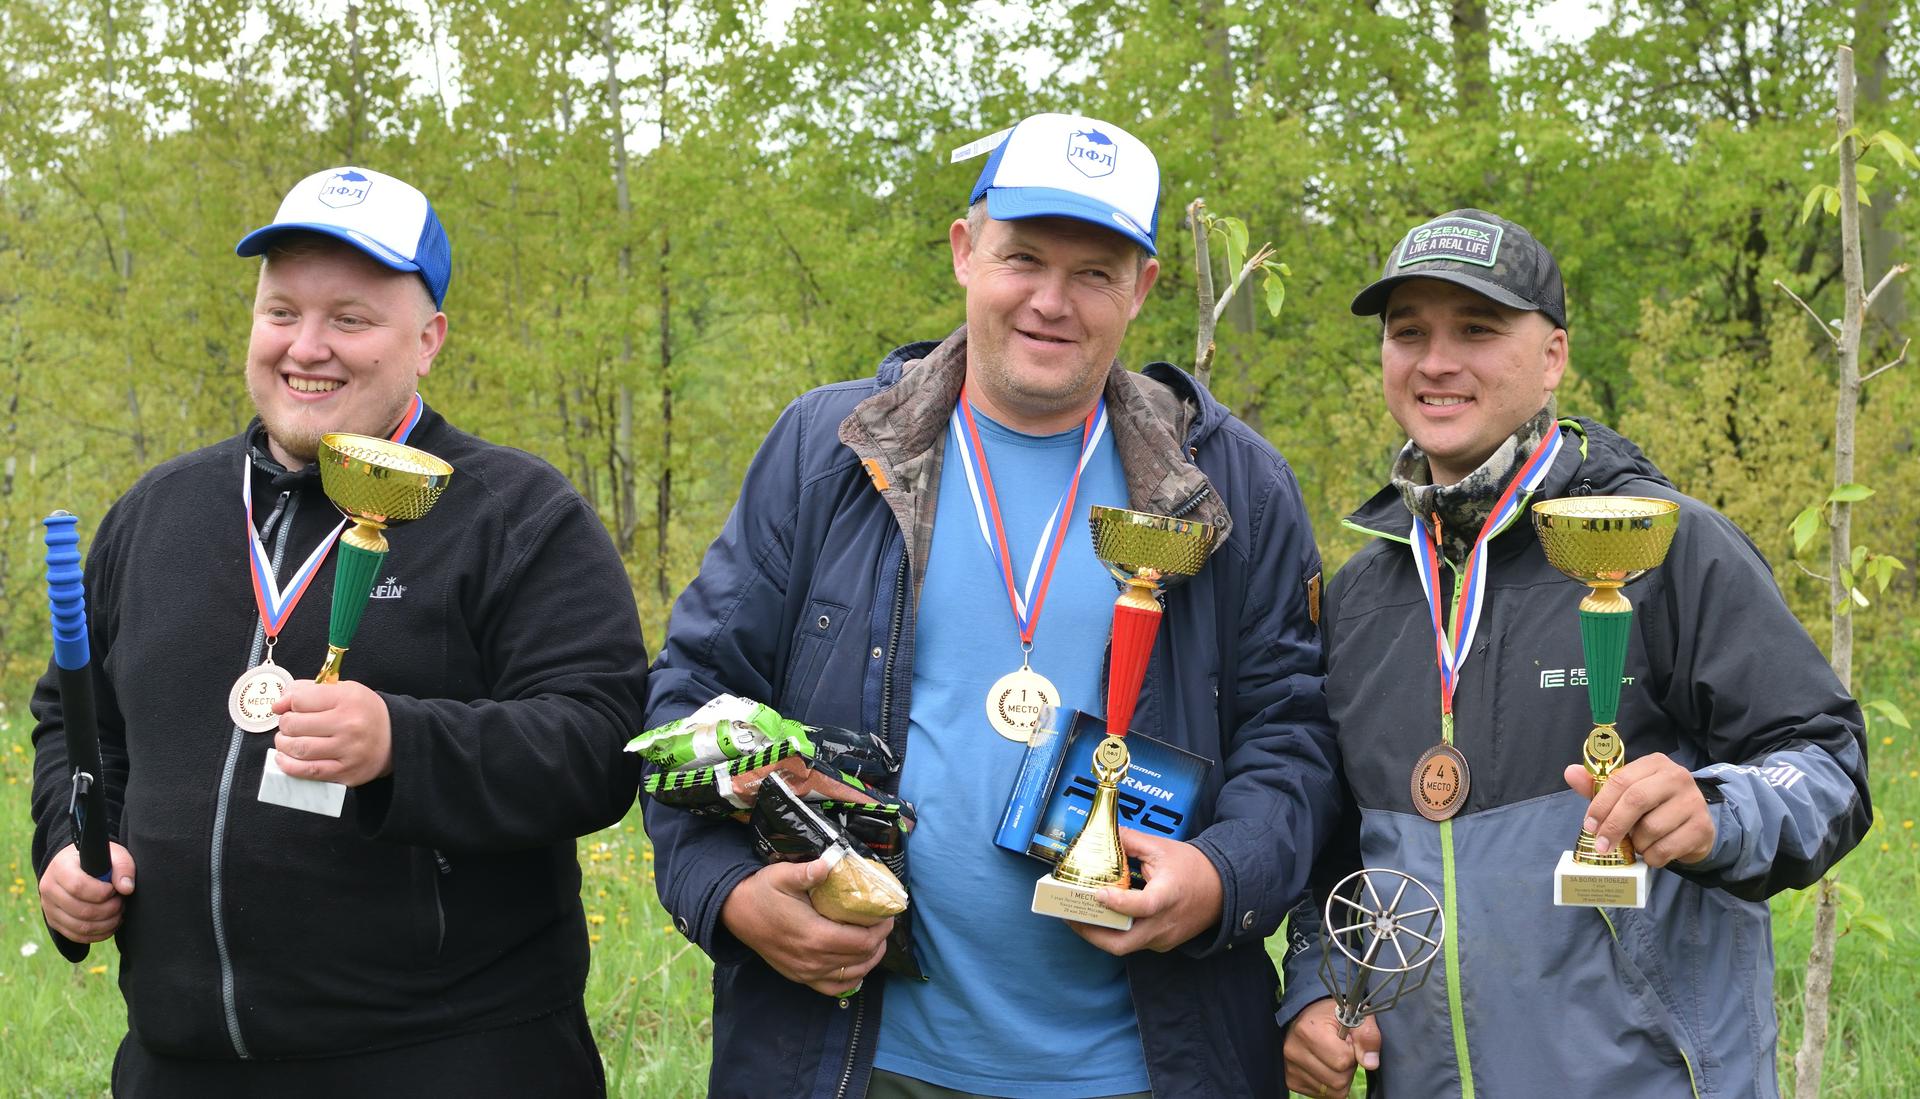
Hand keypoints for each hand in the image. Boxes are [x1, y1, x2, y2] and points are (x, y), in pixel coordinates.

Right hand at [39, 842, 135, 942]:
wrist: (77, 867)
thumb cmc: (97, 860)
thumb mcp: (113, 854)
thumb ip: (123, 867)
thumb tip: (127, 888)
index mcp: (60, 867)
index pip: (78, 886)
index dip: (101, 892)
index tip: (113, 889)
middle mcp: (49, 888)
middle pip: (81, 910)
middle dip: (108, 910)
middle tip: (121, 902)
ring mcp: (49, 908)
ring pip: (79, 927)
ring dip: (106, 924)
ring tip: (118, 913)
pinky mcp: (54, 922)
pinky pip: (77, 936)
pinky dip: (98, 934)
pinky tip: (111, 924)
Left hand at [272, 679, 393, 786]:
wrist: (395, 738)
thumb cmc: (364, 712)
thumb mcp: (344, 690)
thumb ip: (310, 690)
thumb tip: (279, 703)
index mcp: (348, 699)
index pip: (300, 699)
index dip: (287, 703)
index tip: (287, 707)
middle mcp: (349, 725)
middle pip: (294, 724)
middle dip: (285, 724)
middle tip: (289, 725)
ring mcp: (348, 751)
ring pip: (298, 748)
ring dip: (283, 744)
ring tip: (287, 740)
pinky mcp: (346, 772)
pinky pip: (308, 772)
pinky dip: (289, 765)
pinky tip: (285, 758)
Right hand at [720, 859, 891, 996]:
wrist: (735, 913)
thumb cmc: (762, 891)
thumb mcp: (782, 875)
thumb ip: (808, 872)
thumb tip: (830, 862)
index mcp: (814, 935)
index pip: (862, 941)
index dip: (881, 930)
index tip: (888, 914)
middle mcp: (813, 960)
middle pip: (861, 958)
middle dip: (879, 941)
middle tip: (884, 923)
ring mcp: (806, 972)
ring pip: (851, 975)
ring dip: (869, 960)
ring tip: (876, 941)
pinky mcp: (799, 977)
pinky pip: (833, 988)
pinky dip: (851, 979)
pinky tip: (857, 965)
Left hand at [1070, 828, 1223, 954]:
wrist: (1223, 890)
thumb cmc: (1193, 868)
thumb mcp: (1162, 848)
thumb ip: (1130, 841)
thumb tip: (1104, 833)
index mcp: (1169, 896)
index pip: (1143, 907)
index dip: (1118, 903)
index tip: (1098, 893)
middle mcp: (1164, 924)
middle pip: (1122, 943)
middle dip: (1091, 932)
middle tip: (1070, 915)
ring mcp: (1162, 939)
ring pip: (1124, 947)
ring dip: (1098, 935)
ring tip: (1076, 917)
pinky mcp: (1161, 944)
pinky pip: (1132, 943)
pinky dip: (1114, 934)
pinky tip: (1099, 918)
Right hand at [1283, 997, 1378, 1097]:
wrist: (1306, 1016)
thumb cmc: (1332, 1016)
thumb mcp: (1354, 1016)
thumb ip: (1367, 1036)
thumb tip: (1371, 1063)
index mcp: (1308, 1032)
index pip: (1342, 1061)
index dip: (1352, 1053)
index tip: (1347, 1042)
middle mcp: (1294, 1051)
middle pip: (1338, 1081)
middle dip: (1347, 1068)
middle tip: (1341, 1052)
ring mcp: (1291, 1068)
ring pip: (1332, 1091)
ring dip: (1340, 1078)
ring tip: (1333, 1059)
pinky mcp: (1292, 1081)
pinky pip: (1323, 1095)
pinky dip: (1330, 1085)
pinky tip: (1325, 1067)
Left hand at [1564, 752, 1714, 866]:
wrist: (1695, 826)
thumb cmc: (1653, 807)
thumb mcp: (1627, 793)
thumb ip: (1599, 785)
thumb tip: (1569, 772)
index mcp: (1655, 763)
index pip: (1621, 779)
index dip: (1601, 804)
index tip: (1589, 825)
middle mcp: (1677, 777)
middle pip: (1636, 801)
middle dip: (1613, 826)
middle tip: (1601, 845)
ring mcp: (1693, 802)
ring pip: (1651, 828)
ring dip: (1636, 843)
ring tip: (1636, 844)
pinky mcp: (1702, 827)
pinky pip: (1666, 848)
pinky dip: (1652, 856)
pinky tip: (1651, 853)